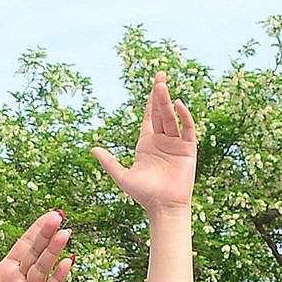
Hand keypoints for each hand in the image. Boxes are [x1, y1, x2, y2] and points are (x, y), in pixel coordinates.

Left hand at [0, 212, 75, 281]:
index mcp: (5, 271)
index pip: (24, 246)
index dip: (36, 231)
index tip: (50, 216)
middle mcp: (19, 280)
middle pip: (36, 254)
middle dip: (47, 236)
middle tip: (59, 218)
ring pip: (43, 269)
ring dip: (54, 252)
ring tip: (64, 234)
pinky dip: (57, 279)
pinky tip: (66, 264)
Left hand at [90, 72, 199, 217]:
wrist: (162, 207)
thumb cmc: (143, 194)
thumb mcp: (122, 176)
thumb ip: (108, 162)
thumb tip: (93, 148)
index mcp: (147, 143)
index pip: (150, 116)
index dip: (150, 101)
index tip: (153, 84)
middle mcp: (162, 140)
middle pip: (161, 112)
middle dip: (159, 94)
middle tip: (159, 75)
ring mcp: (176, 144)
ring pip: (171, 117)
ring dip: (167, 101)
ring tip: (162, 85)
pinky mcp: (188, 149)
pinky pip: (187, 128)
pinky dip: (184, 116)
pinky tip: (178, 104)